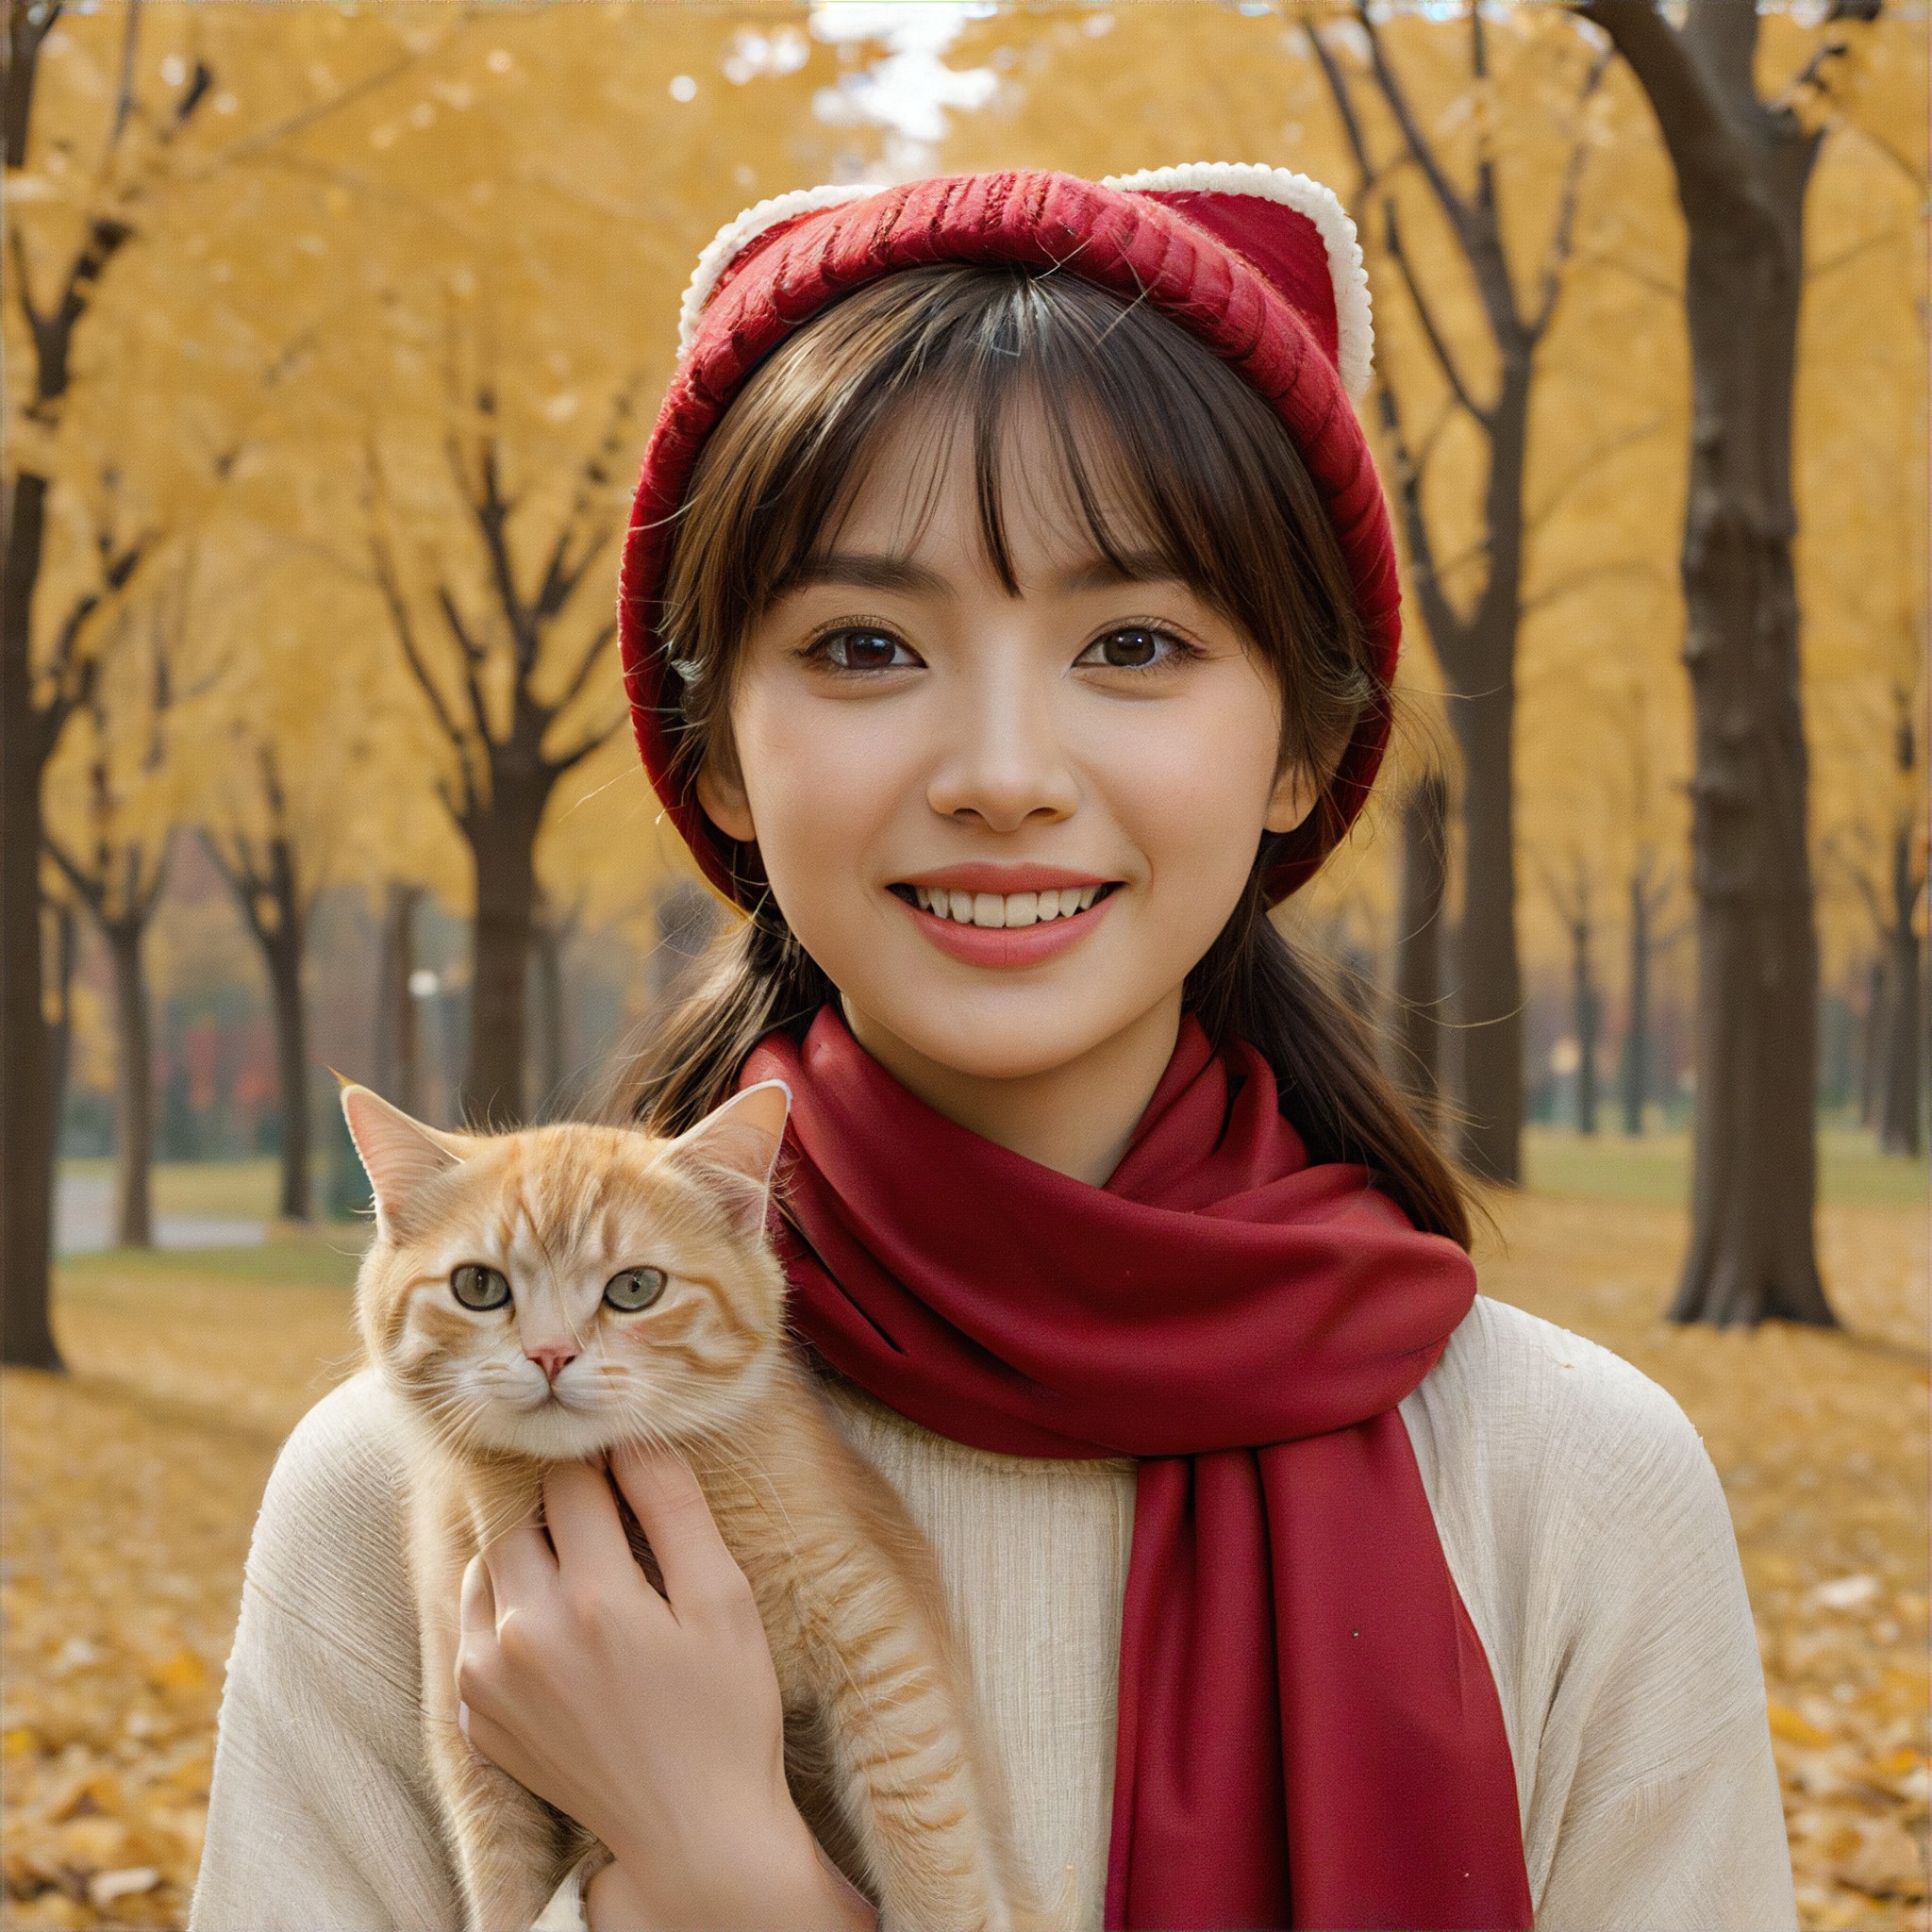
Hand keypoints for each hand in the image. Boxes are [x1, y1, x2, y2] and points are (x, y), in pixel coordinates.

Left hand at [456, 1444, 872, 1929]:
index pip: (571, 1480)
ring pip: (485, 1568)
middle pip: (517, 1518)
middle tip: (605, 1526)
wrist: (692, 1834)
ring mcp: (488, 1682)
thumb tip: (635, 1437)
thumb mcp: (723, 1602)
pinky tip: (561, 1633)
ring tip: (584, 1578)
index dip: (603, 1465)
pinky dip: (507, 1611)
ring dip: (527, 1555)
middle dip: (558, 1507)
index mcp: (593, 1598)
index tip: (627, 1474)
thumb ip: (675, 1510)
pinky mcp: (474, 1718)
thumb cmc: (725, 1712)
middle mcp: (523, 1634)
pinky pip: (473, 1629)